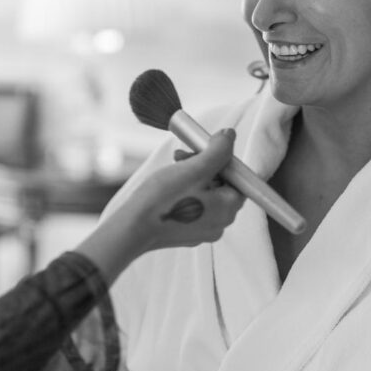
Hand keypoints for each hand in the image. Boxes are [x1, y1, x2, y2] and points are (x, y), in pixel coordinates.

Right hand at [120, 128, 244, 251]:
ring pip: (206, 195)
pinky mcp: (186, 234)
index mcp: (228, 209)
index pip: (239, 179)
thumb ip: (218, 151)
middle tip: (182, 155)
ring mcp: (203, 231)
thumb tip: (230, 136)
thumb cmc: (163, 199)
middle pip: (222, 185)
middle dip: (204, 165)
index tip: (204, 149)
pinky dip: (184, 193)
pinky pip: (193, 208)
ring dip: (192, 176)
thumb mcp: (194, 168)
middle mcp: (220, 224)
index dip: (222, 160)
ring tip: (173, 167)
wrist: (131, 229)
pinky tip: (168, 186)